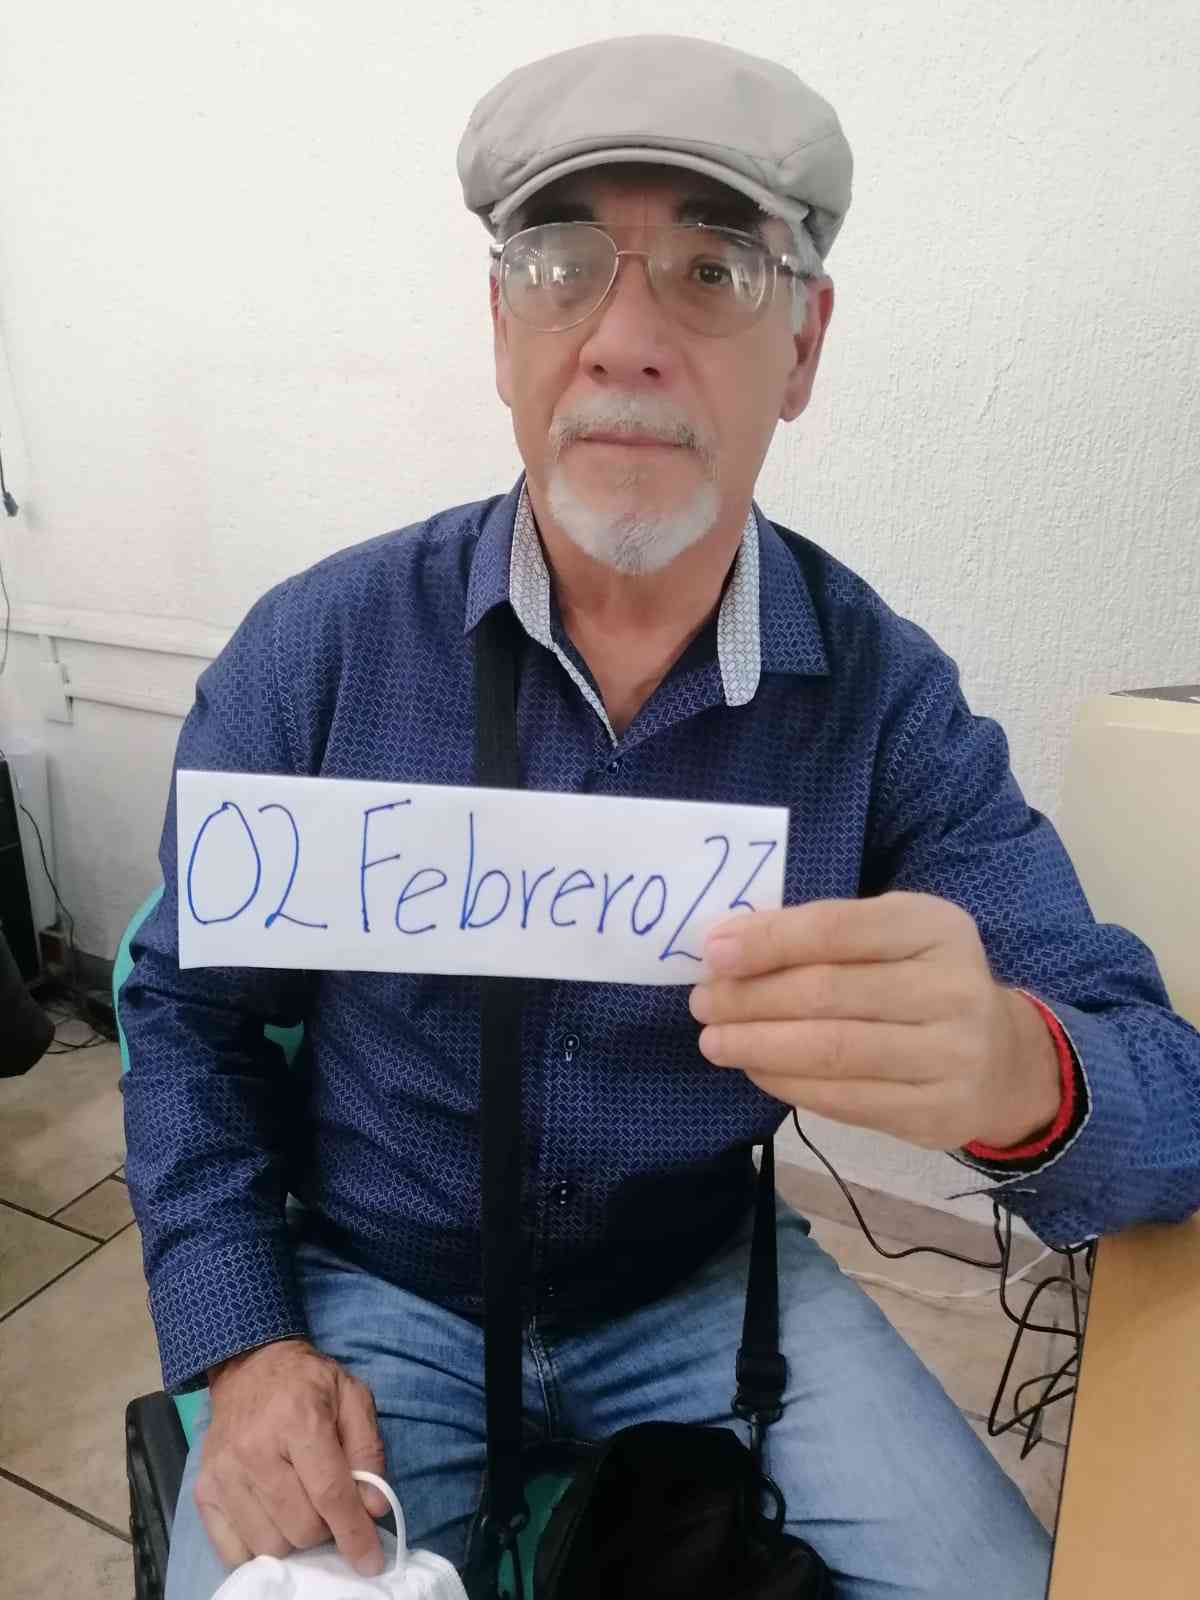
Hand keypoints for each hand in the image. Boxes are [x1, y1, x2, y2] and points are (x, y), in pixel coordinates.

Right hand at [197, 1337, 388, 1575]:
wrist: (249, 1366)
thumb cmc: (308, 1383)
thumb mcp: (352, 1398)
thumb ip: (368, 1451)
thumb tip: (374, 1508)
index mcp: (298, 1420)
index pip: (330, 1494)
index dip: (354, 1534)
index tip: (370, 1562)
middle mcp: (255, 1450)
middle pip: (300, 1527)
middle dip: (326, 1532)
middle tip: (331, 1512)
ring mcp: (223, 1473)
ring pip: (269, 1544)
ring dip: (294, 1541)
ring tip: (302, 1513)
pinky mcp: (203, 1490)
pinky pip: (232, 1550)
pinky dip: (258, 1550)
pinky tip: (273, 1525)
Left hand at [690, 891, 1061, 1151]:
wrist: (1003, 1060)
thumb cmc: (922, 982)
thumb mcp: (890, 936)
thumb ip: (823, 935)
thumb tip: (728, 945)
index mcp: (934, 927)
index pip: (836, 929)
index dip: (768, 940)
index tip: (713, 952)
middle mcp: (952, 988)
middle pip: (827, 993)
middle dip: (750, 999)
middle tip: (704, 1002)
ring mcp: (952, 1056)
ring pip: (831, 1052)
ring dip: (757, 1046)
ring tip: (715, 1040)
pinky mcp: (937, 1113)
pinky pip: (844, 1100)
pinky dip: (787, 1083)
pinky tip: (756, 1069)